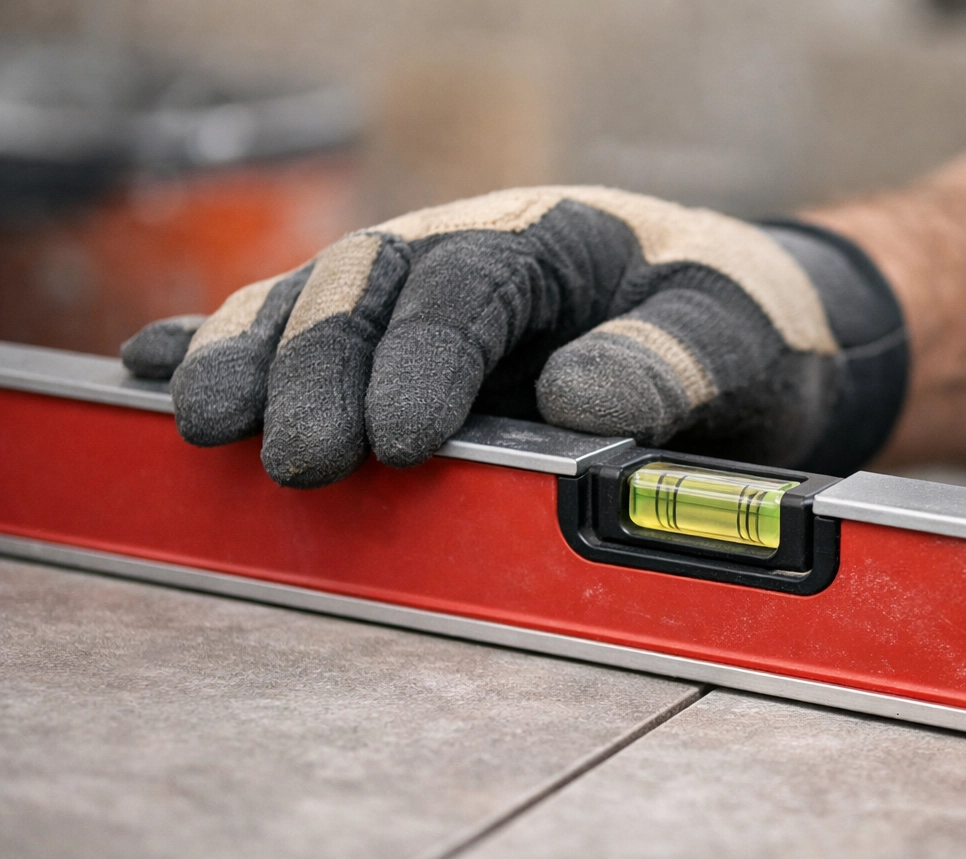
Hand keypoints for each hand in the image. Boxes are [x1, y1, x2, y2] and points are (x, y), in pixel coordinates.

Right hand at [121, 187, 905, 486]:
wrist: (759, 328)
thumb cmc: (753, 334)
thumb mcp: (740, 344)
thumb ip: (671, 360)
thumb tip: (574, 394)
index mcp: (561, 239)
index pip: (474, 290)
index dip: (426, 361)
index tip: (399, 445)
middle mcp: (480, 250)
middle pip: (374, 286)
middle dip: (321, 369)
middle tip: (295, 462)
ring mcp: (434, 290)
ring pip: (321, 301)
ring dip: (253, 356)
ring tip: (198, 425)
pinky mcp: (407, 339)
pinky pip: (312, 328)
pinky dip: (231, 343)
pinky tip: (158, 372)